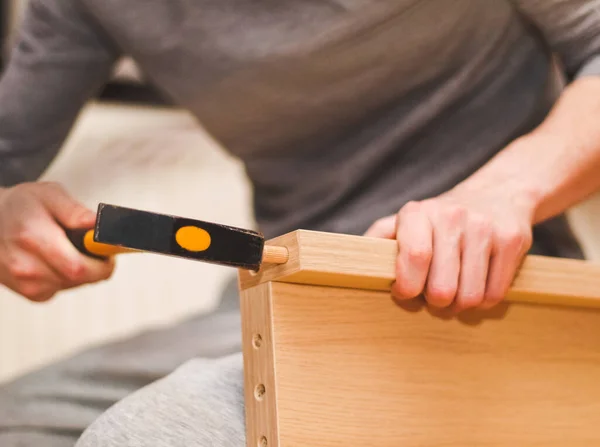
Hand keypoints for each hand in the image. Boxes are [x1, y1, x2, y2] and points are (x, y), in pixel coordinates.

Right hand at [0, 182, 114, 301]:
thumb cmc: (22, 206)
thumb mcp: (49, 195)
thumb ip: (74, 210)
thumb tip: (97, 223)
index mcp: (33, 237)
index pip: (78, 267)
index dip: (102, 264)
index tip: (109, 253)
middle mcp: (26, 266)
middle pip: (80, 278)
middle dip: (97, 265)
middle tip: (96, 248)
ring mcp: (26, 283)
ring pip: (74, 284)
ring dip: (82, 270)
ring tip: (70, 248)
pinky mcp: (29, 293)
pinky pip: (63, 288)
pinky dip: (68, 276)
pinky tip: (57, 260)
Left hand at [364, 187, 534, 311]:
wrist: (497, 194)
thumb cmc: (438, 220)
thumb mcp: (404, 222)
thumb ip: (377, 241)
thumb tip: (346, 264)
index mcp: (417, 213)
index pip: (414, 257)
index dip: (408, 287)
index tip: (406, 294)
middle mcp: (452, 216)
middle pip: (442, 288)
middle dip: (435, 303)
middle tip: (433, 297)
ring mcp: (485, 227)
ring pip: (470, 296)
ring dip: (460, 306)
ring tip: (455, 292)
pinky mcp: (513, 241)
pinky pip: (495, 294)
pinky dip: (484, 301)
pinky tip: (477, 286)